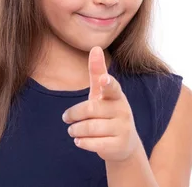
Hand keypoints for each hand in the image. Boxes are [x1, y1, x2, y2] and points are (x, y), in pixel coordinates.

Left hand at [61, 46, 139, 161]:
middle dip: (74, 115)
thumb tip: (96, 47)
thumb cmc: (108, 112)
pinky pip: (94, 144)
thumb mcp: (102, 93)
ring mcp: (123, 129)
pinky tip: (79, 141)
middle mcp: (123, 111)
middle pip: (90, 109)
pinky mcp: (119, 145)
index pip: (112, 88)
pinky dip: (82, 142)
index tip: (103, 79)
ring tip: (72, 131)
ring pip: (90, 128)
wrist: (124, 143)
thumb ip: (97, 72)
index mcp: (117, 96)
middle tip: (67, 119)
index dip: (107, 83)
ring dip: (75, 130)